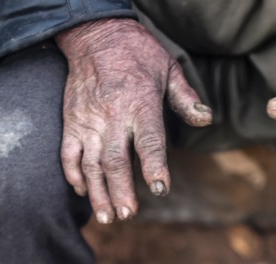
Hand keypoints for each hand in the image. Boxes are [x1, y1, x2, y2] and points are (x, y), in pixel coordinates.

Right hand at [55, 19, 212, 222]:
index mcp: (140, 104)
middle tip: (128, 215)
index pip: (149, 141)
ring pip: (91, 163)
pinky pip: (68, 153)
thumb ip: (186, 98)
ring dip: (98, 193)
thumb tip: (206, 119)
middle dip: (121, 191)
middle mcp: (112, 115)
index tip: (160, 189)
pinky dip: (74, 175)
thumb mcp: (168, 69)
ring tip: (106, 217)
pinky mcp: (71, 122)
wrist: (95, 35)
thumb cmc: (137, 54)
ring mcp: (88, 120)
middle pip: (116, 160)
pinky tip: (82, 192)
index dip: (155, 166)